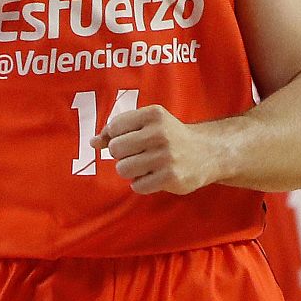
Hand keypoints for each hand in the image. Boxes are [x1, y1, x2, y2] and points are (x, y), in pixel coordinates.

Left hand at [93, 105, 217, 194]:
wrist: (208, 153)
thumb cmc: (170, 136)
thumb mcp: (148, 123)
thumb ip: (118, 130)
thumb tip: (93, 142)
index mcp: (154, 114)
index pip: (115, 126)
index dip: (116, 136)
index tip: (129, 139)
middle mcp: (160, 133)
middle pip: (115, 148)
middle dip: (121, 155)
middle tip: (137, 154)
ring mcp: (166, 156)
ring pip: (123, 169)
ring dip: (130, 171)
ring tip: (146, 166)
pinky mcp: (171, 177)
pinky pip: (137, 185)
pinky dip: (142, 183)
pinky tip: (155, 176)